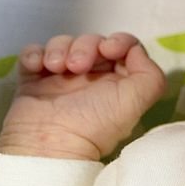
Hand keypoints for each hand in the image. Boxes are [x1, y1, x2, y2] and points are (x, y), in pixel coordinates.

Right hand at [0, 33, 166, 160]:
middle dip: (85, 46)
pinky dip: (34, 54)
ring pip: (63, 44)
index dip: (117, 41)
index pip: (123, 47)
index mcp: (117, 82)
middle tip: (76, 67)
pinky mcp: (33, 80)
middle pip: (92, 42)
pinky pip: (33, 53)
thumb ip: (151, 74)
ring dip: (59, 49)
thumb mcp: (138, 100)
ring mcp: (60, 78)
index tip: (107, 50)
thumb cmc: (96, 123)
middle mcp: (91, 78)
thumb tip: (136, 53)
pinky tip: (36, 67)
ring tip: (55, 68)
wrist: (49, 144)